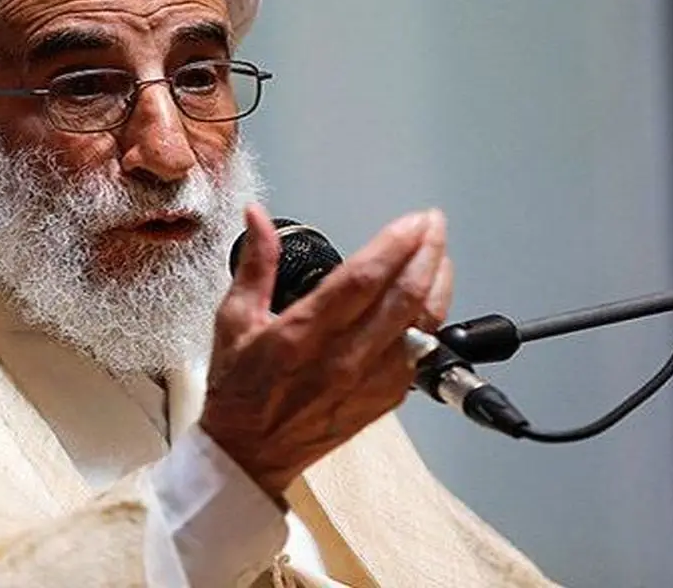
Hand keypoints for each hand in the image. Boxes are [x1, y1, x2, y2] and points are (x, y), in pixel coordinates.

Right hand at [199, 203, 452, 500]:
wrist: (250, 453)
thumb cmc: (240, 390)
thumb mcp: (234, 319)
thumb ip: (255, 264)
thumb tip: (259, 218)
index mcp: (304, 334)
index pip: (363, 279)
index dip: (395, 245)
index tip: (411, 221)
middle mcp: (343, 358)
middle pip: (404, 296)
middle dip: (427, 253)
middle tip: (432, 225)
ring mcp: (368, 381)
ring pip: (422, 325)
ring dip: (437, 284)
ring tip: (438, 254)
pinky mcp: (383, 399)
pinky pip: (419, 353)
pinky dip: (430, 320)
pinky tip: (428, 299)